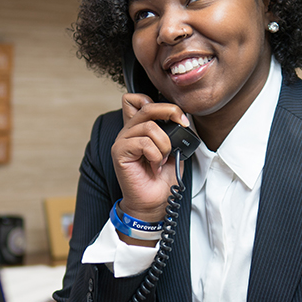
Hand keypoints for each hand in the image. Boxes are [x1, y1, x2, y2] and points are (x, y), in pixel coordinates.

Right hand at [111, 93, 188, 229]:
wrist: (154, 202)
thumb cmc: (162, 179)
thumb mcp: (173, 149)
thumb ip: (173, 131)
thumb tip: (181, 119)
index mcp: (139, 127)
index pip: (139, 99)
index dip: (161, 103)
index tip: (180, 118)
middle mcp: (129, 131)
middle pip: (146, 105)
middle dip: (170, 112)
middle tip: (182, 125)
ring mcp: (122, 140)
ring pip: (148, 126)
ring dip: (164, 144)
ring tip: (162, 159)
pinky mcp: (119, 152)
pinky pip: (143, 143)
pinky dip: (156, 155)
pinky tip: (154, 166)